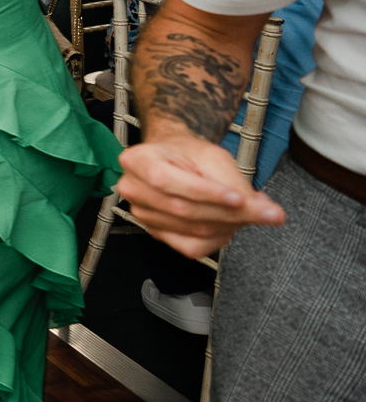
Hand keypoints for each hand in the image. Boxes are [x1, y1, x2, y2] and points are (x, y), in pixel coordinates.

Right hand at [115, 137, 285, 257]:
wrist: (175, 159)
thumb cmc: (188, 154)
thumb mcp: (213, 156)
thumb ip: (236, 182)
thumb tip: (267, 211)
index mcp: (137, 161)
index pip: (166, 180)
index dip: (204, 192)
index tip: (240, 198)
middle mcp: (133, 189)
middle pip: (183, 209)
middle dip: (229, 213)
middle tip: (266, 212)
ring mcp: (143, 214)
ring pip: (192, 230)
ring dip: (228, 226)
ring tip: (247, 213)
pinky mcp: (157, 233)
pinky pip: (191, 247)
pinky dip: (217, 241)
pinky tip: (228, 227)